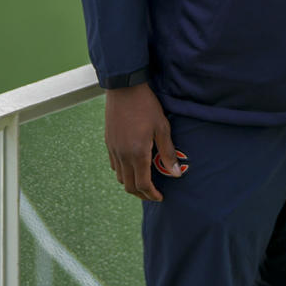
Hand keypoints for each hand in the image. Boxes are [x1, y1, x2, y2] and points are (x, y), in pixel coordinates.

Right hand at [104, 83, 183, 201]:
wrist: (124, 88)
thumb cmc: (146, 106)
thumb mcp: (162, 128)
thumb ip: (168, 153)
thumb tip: (176, 174)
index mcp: (137, 154)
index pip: (143, 184)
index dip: (152, 194)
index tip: (161, 197)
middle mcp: (122, 155)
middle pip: (129, 185)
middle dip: (142, 194)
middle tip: (154, 194)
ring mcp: (113, 149)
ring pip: (120, 177)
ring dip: (131, 184)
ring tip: (144, 181)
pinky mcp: (108, 142)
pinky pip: (114, 165)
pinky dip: (123, 172)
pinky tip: (132, 166)